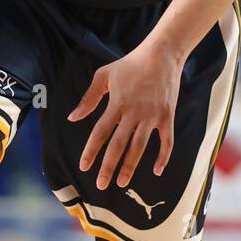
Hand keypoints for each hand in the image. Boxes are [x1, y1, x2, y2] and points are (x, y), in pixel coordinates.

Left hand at [68, 45, 182, 190]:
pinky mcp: (168, 116)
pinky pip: (167, 142)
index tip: (84, 167)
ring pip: (139, 147)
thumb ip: (89, 98)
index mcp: (117, 103)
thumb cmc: (130, 64)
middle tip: (101, 185)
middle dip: (108, 167)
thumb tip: (72, 118)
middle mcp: (134, 113)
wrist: (162, 54)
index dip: (91, 151)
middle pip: (118, 145)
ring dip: (130, 166)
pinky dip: (163, 157)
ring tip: (122, 182)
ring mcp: (152, 116)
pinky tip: (156, 171)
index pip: (100, 132)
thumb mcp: (104, 75)